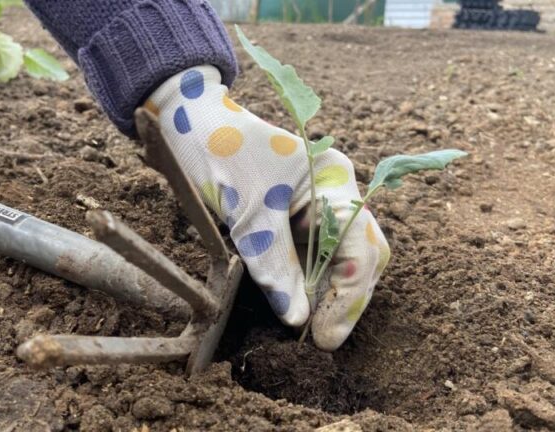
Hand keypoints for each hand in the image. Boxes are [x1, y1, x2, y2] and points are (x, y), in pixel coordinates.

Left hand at [146, 66, 389, 349]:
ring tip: (314, 330)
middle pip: (363, 253)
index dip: (348, 294)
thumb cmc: (222, 154)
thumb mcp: (248, 215)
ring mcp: (322, 203)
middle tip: (322, 338)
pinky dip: (314, 282)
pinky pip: (319, 255)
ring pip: (344, 258)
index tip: (325, 334)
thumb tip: (298, 319)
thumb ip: (275, 265)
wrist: (192, 124)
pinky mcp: (301, 216)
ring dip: (331, 294)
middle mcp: (337, 191)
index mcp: (333, 179)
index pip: (361, 244)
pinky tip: (303, 305)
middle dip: (346, 297)